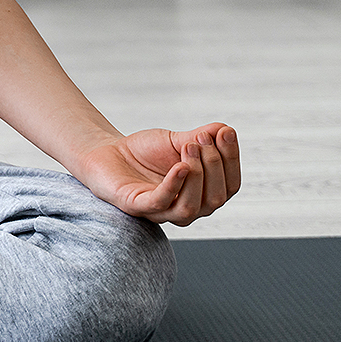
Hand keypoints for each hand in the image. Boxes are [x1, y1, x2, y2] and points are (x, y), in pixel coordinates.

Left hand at [74, 123, 240, 226]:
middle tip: (201, 139)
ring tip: (190, 148)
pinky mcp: (138, 207)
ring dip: (197, 176)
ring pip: (191, 208)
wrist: (108, 151)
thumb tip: (226, 130)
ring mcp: (162, 211)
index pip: (230, 186)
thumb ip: (202, 137)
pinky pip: (161, 203)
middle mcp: (186, 208)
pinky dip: (174, 185)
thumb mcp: (178, 140)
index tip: (225, 133)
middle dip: (214, 166)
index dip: (232, 161)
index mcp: (202, 194)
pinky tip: (180, 166)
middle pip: (215, 198)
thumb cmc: (145, 151)